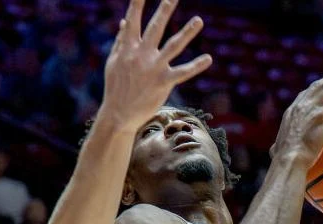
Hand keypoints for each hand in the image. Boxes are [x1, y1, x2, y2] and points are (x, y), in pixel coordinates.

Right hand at [100, 0, 211, 129]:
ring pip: (173, 46)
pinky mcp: (163, 82)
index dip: (137, 4)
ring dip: (187, 32)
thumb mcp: (113, 62)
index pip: (133, 20)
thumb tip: (124, 22)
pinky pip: (183, 72)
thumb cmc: (115, 86)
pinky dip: (196, 66)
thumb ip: (120, 41)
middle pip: (155, 28)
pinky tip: (208, 58)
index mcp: (127, 48)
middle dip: (164, 10)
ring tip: (199, 20)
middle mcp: (141, 54)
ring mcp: (153, 68)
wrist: (118, 113)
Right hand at [271, 72, 322, 166]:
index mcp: (292, 111)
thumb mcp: (277, 149)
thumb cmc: (284, 159)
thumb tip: (273, 152)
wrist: (289, 159)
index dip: (316, 87)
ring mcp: (312, 109)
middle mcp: (301, 106)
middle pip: (319, 86)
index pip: (305, 94)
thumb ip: (277, 146)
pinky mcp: (321, 116)